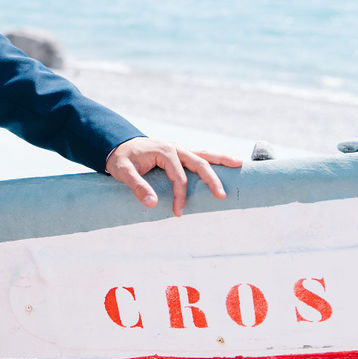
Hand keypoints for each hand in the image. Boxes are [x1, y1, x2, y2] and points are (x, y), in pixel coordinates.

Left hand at [106, 138, 241, 217]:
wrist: (117, 146)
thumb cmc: (121, 159)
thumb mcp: (124, 172)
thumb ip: (137, 186)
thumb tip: (152, 204)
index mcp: (164, 152)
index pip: (179, 177)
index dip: (180, 196)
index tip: (178, 213)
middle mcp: (174, 148)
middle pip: (199, 162)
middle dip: (211, 179)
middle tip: (222, 196)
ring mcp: (178, 148)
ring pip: (204, 154)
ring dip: (221, 159)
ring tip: (239, 163)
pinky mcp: (179, 152)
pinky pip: (199, 155)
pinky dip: (213, 158)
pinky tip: (225, 163)